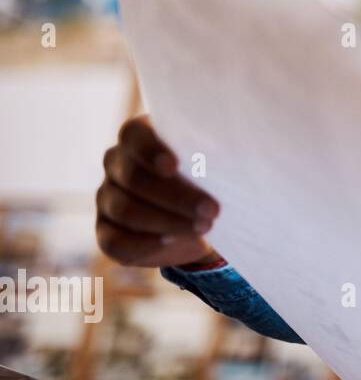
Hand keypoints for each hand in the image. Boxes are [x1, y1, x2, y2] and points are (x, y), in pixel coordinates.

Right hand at [95, 115, 222, 267]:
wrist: (198, 217)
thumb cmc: (210, 178)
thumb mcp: (216, 161)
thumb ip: (216, 152)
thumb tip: (235, 152)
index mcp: (139, 137)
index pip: (134, 135)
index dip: (151, 150)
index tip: (175, 165)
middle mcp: (116, 164)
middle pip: (133, 177)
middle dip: (176, 196)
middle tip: (212, 209)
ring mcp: (106, 198)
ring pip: (126, 210)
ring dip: (167, 221)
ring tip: (203, 226)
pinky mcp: (106, 232)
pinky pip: (116, 241)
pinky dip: (145, 243)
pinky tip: (171, 241)